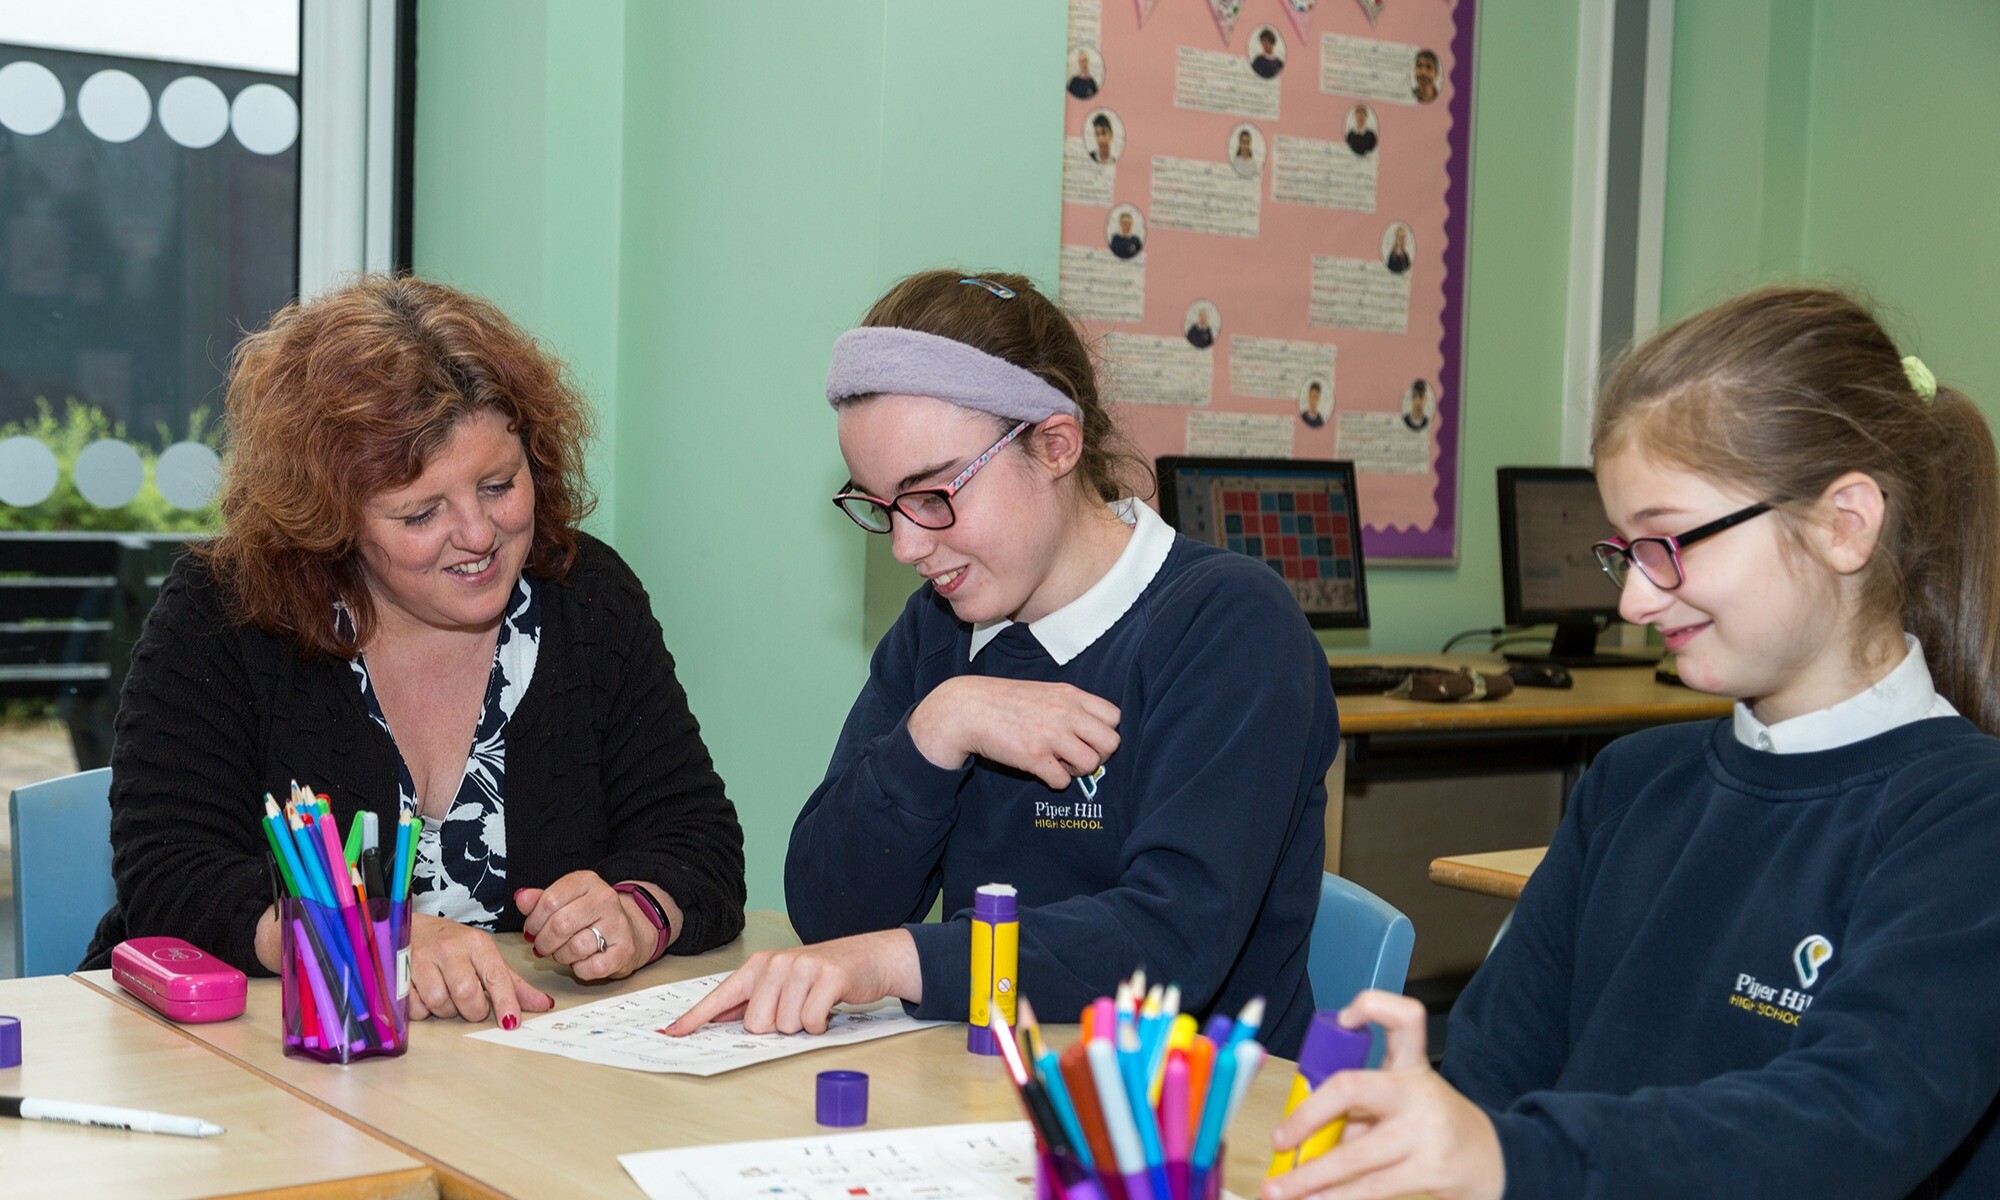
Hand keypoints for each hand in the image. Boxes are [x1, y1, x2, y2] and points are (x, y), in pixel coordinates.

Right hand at [407, 914, 553, 1026]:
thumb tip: (544, 1004)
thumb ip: (513, 983)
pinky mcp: (398, 973)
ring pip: (440, 1003)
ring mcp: (422, 959)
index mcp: (477, 943)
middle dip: (472, 1010)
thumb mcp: (485, 957)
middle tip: (471, 1006)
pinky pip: (416, 1007)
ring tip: (446, 995)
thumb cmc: (452, 946)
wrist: (408, 928)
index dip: (506, 1002)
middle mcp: (450, 948)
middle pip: (467, 994)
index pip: (496, 976)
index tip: (511, 1022)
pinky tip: (424, 994)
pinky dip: (423, 1010)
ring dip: (446, 1010)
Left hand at [515, 871, 650, 981]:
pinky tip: (581, 960)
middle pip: (560, 925)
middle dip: (544, 941)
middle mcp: (606, 899)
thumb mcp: (565, 901)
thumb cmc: (589, 916)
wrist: (628, 932)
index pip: (550, 900)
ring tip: (563, 951)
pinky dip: (578, 969)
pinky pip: (588, 967)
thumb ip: (540, 900)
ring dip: (560, 956)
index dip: (534, 920)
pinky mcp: (623, 951)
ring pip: (574, 947)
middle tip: (542, 945)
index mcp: (588, 881)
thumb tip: (521, 898)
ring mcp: (618, 925)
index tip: (532, 929)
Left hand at [662, 929, 921, 1036]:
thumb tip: (715, 1019)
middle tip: (796, 1009)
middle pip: (755, 1024)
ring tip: (814, 1005)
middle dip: (777, 1027)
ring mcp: (802, 967)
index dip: (695, 1018)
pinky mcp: (828, 976)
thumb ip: (751, 999)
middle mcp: (776, 963)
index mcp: (758, 966)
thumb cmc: (820, 975)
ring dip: (802, 1026)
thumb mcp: (782, 982)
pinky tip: (828, 1008)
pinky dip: (820, 1025)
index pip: (720, 997)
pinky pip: (811, 1022)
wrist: (868, 957)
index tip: (670, 1033)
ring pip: (785, 1026)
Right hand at [909, 676, 1120, 788]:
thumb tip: (1090, 730)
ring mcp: (1051, 735)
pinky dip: (1055, 781)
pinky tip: (1042, 770)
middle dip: (1098, 754)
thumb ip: (1070, 706)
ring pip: (1092, 763)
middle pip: (1111, 742)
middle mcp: (1066, 713)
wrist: (968, 709)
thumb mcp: (1045, 692)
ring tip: (1058, 763)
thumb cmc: (1006, 701)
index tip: (1087, 737)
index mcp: (1071, 695)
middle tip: (1077, 755)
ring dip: (1077, 770)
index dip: (1104, 732)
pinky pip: (1063, 781)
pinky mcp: (1035, 756)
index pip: (1114, 717)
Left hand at [1262, 991, 1503, 1199]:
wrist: (1491, 1159)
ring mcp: (1425, 1132)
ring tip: (1279, 1191)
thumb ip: (1357, 1109)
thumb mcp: (1402, 1100)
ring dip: (1310, 1176)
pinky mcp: (1430, 1170)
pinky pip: (1372, 1186)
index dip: (1373, 1007)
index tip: (1343, 1020)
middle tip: (1278, 1139)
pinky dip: (1336, 1197)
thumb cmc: (1430, 1123)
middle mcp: (1417, 1092)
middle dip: (1306, 1116)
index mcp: (1410, 1065)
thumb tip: (1300, 1137)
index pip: (1405, 1018)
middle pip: (1351, 1087)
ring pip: (1355, 1155)